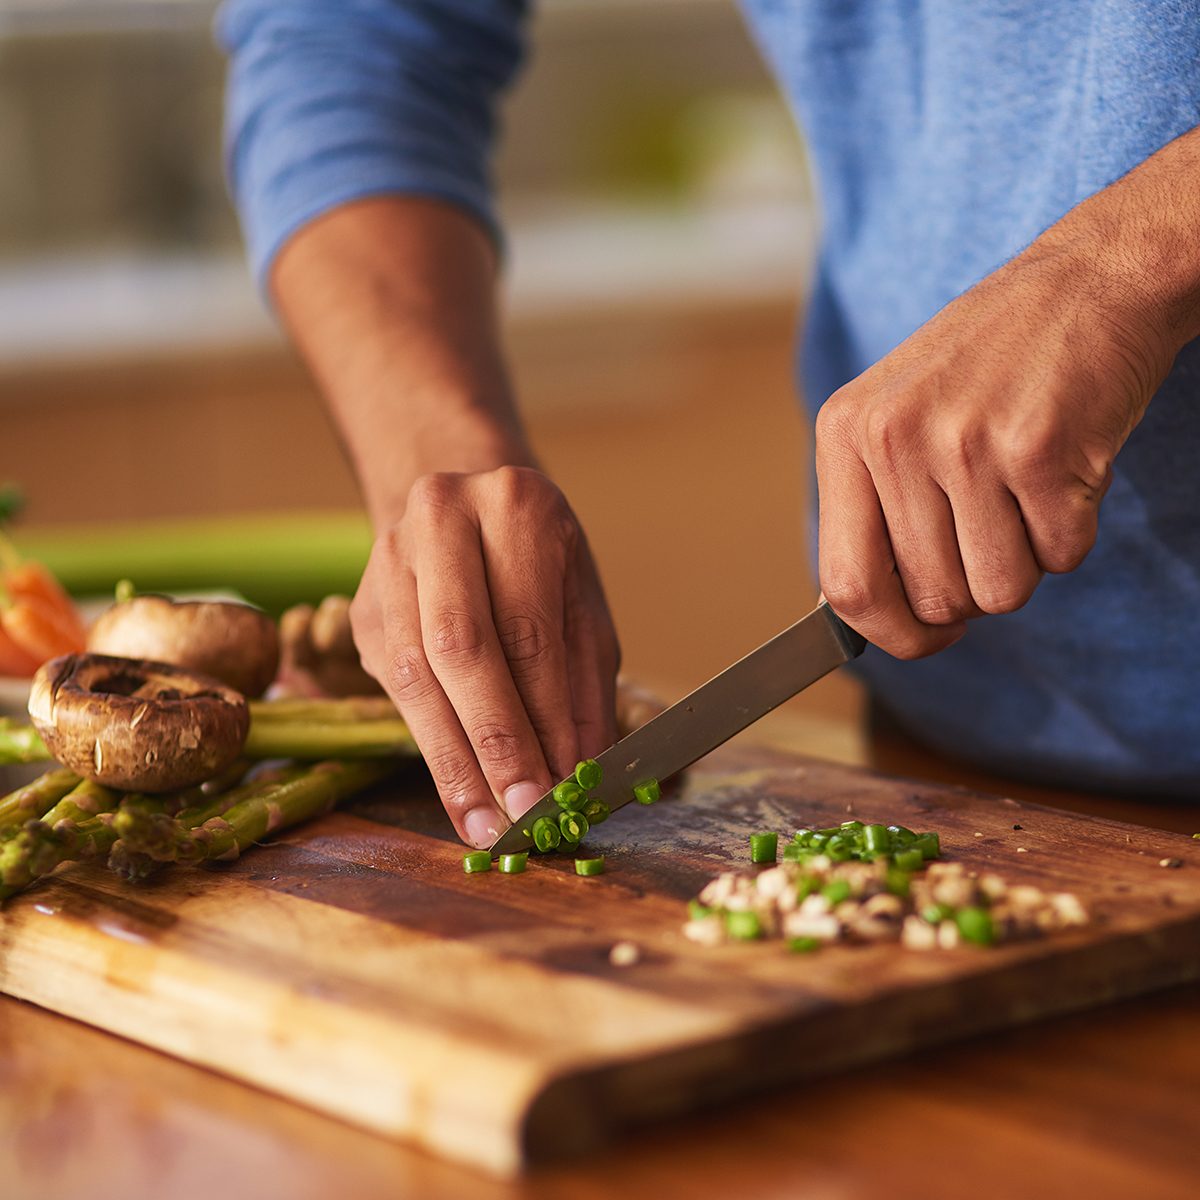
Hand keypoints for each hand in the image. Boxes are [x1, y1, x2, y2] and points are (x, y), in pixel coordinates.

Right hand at [349, 466, 619, 846]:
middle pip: (460, 647)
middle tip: (522, 813)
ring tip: (486, 823)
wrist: (463, 504)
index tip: (562, 785)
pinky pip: (393, 685)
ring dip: (453, 760)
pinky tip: (459, 789)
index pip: (527, 629)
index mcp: (516, 507)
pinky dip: (431, 744)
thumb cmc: (539, 563)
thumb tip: (582, 768)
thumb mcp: (581, 606)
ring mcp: (390, 560)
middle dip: (493, 742)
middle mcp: (442, 519)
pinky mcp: (361, 606)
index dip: (543, 716)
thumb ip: (583, 683)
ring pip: (414, 673)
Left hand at [814, 234, 1173, 657]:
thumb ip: (872, 507)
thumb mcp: (897, 415)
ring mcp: (964, 443)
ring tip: (1025, 490)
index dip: (889, 634)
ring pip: (999, 592)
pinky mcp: (1040, 449)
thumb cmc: (990, 361)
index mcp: (845, 433)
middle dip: (975, 588)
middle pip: (934, 599)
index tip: (923, 637)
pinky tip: (1064, 469)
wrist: (1091, 278)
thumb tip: (859, 614)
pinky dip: (1073, 531)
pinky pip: (1062, 557)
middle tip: (995, 526)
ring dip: (1026, 561)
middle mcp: (893, 438)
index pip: (846, 585)